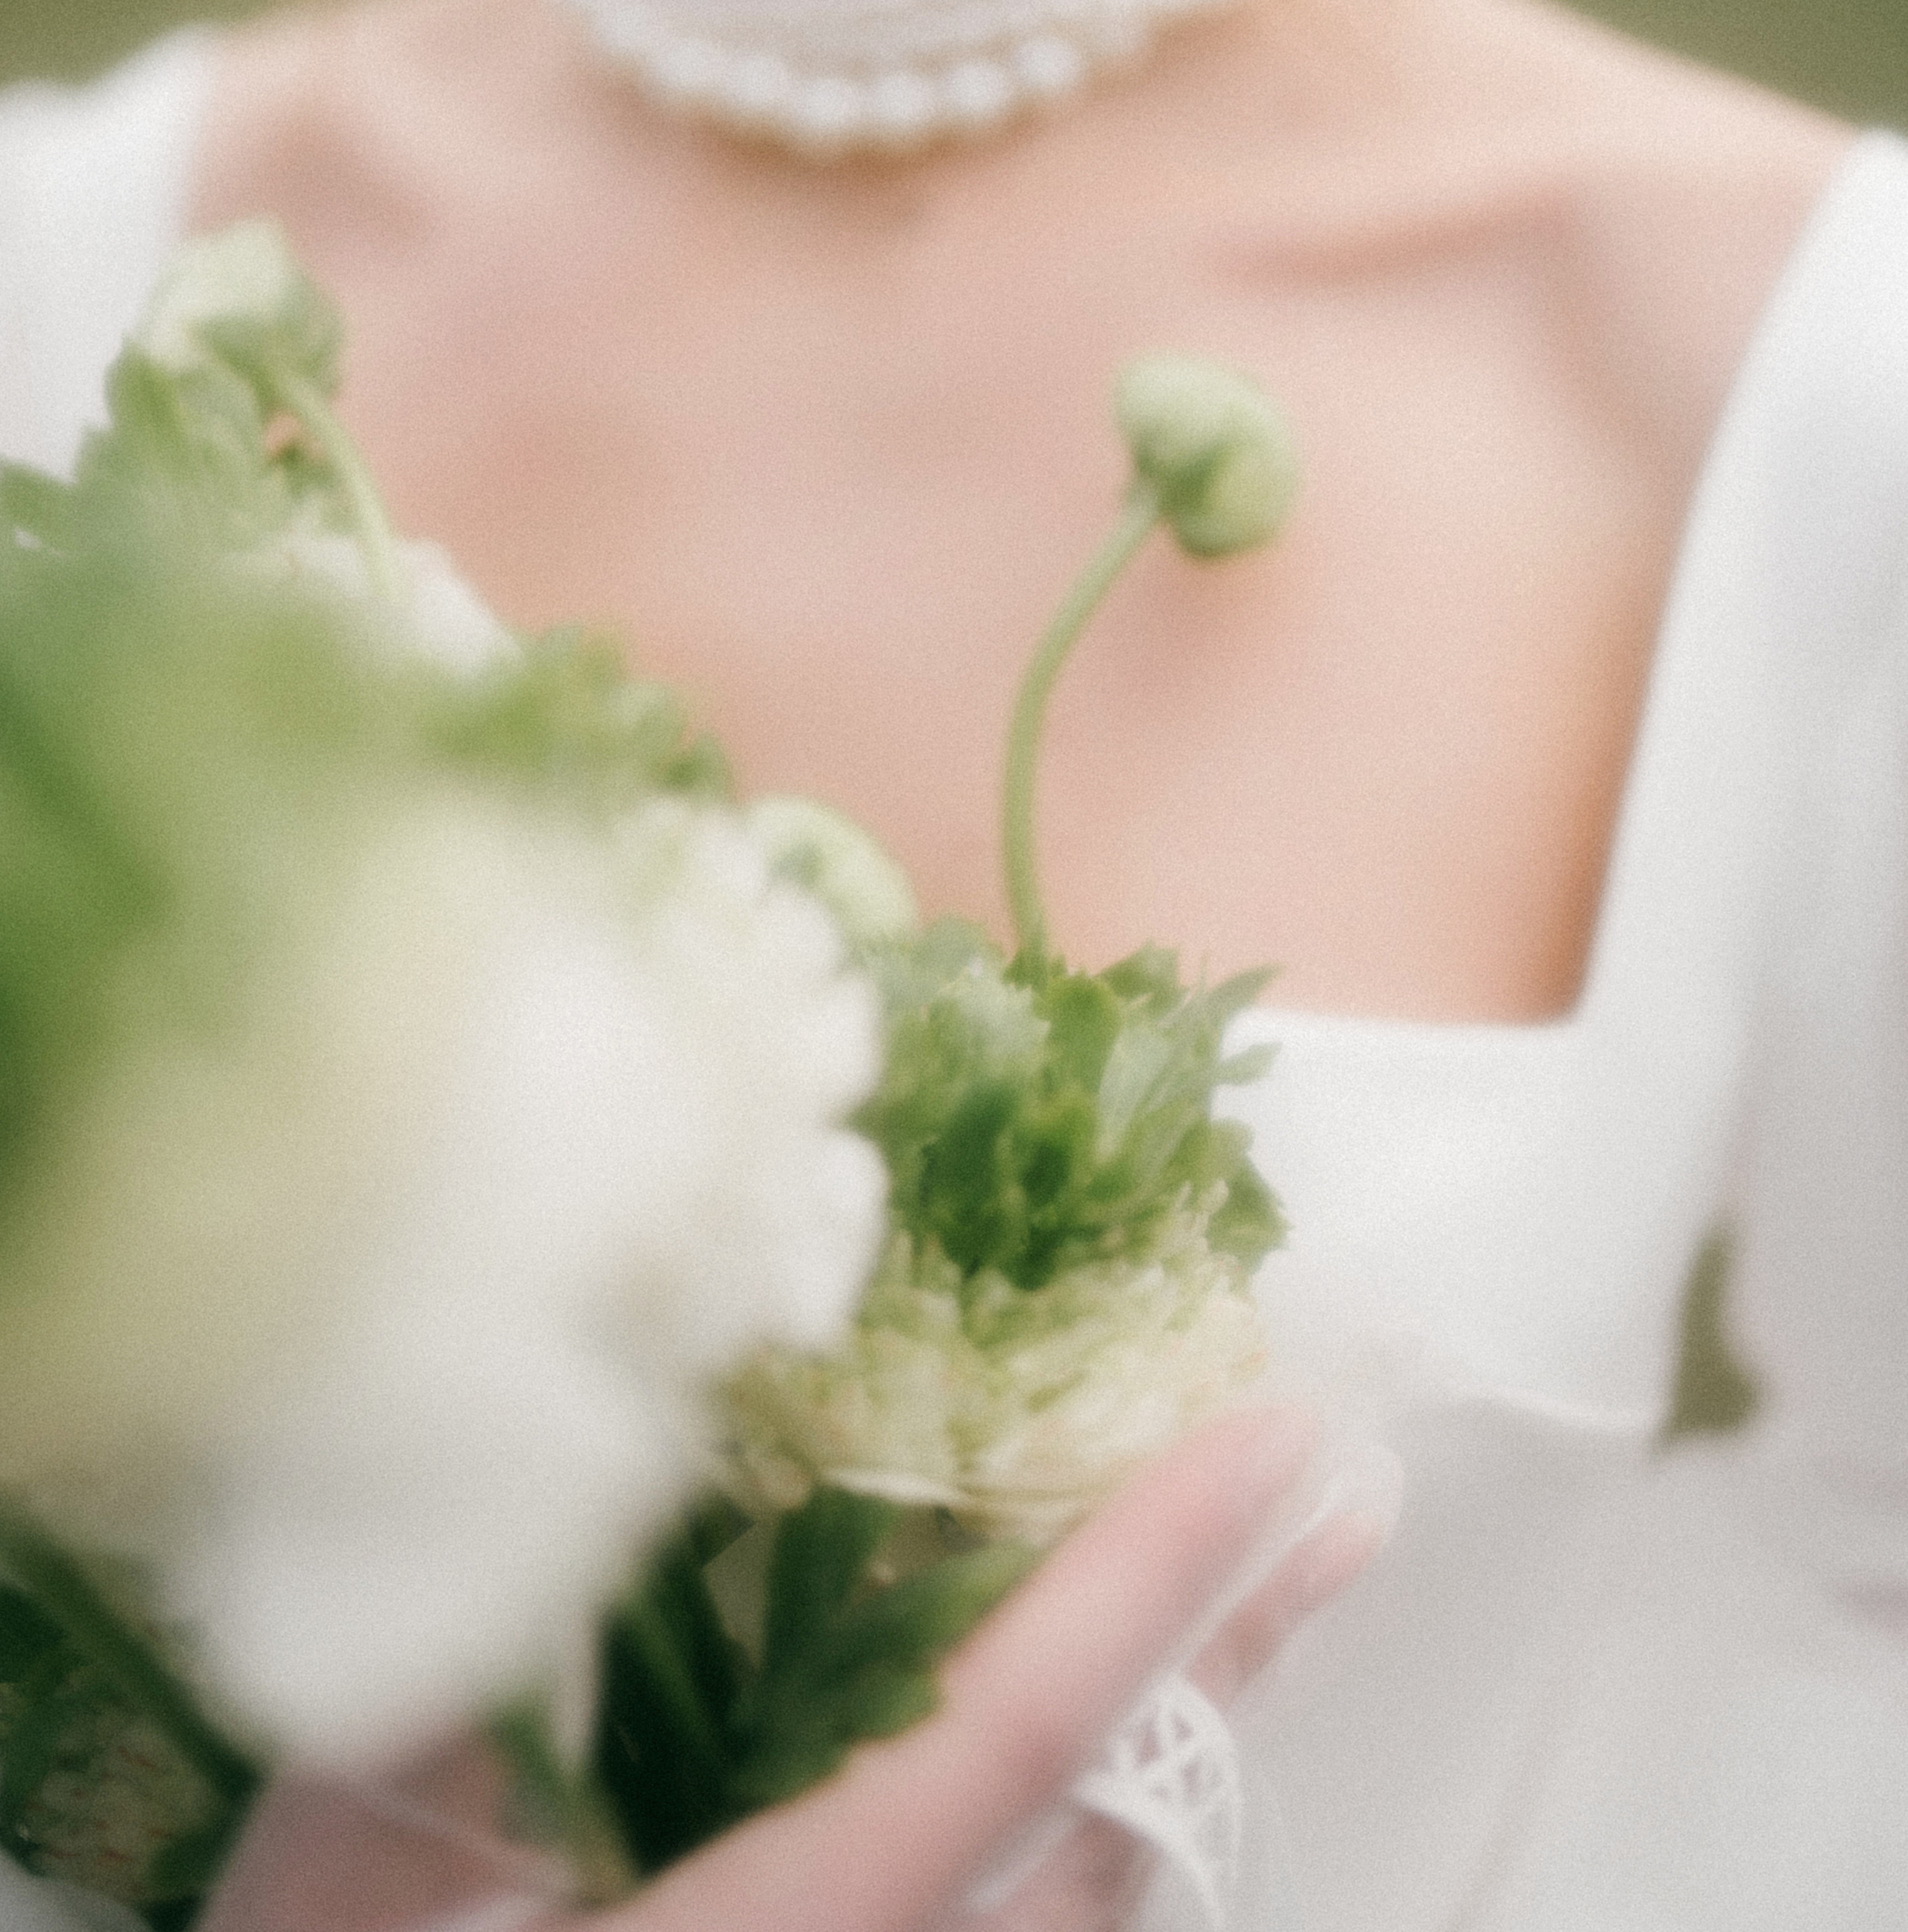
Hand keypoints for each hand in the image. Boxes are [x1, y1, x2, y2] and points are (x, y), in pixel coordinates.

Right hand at [201, 1406, 1392, 1931]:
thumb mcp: (343, 1893)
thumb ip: (449, 1730)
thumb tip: (548, 1508)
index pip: (1013, 1729)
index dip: (1149, 1574)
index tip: (1274, 1438)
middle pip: (1107, 1826)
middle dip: (1227, 1657)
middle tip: (1334, 1507)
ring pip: (1083, 1891)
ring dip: (1170, 1732)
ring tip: (1258, 1593)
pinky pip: (1011, 1920)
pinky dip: (1078, 1815)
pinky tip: (1090, 1738)